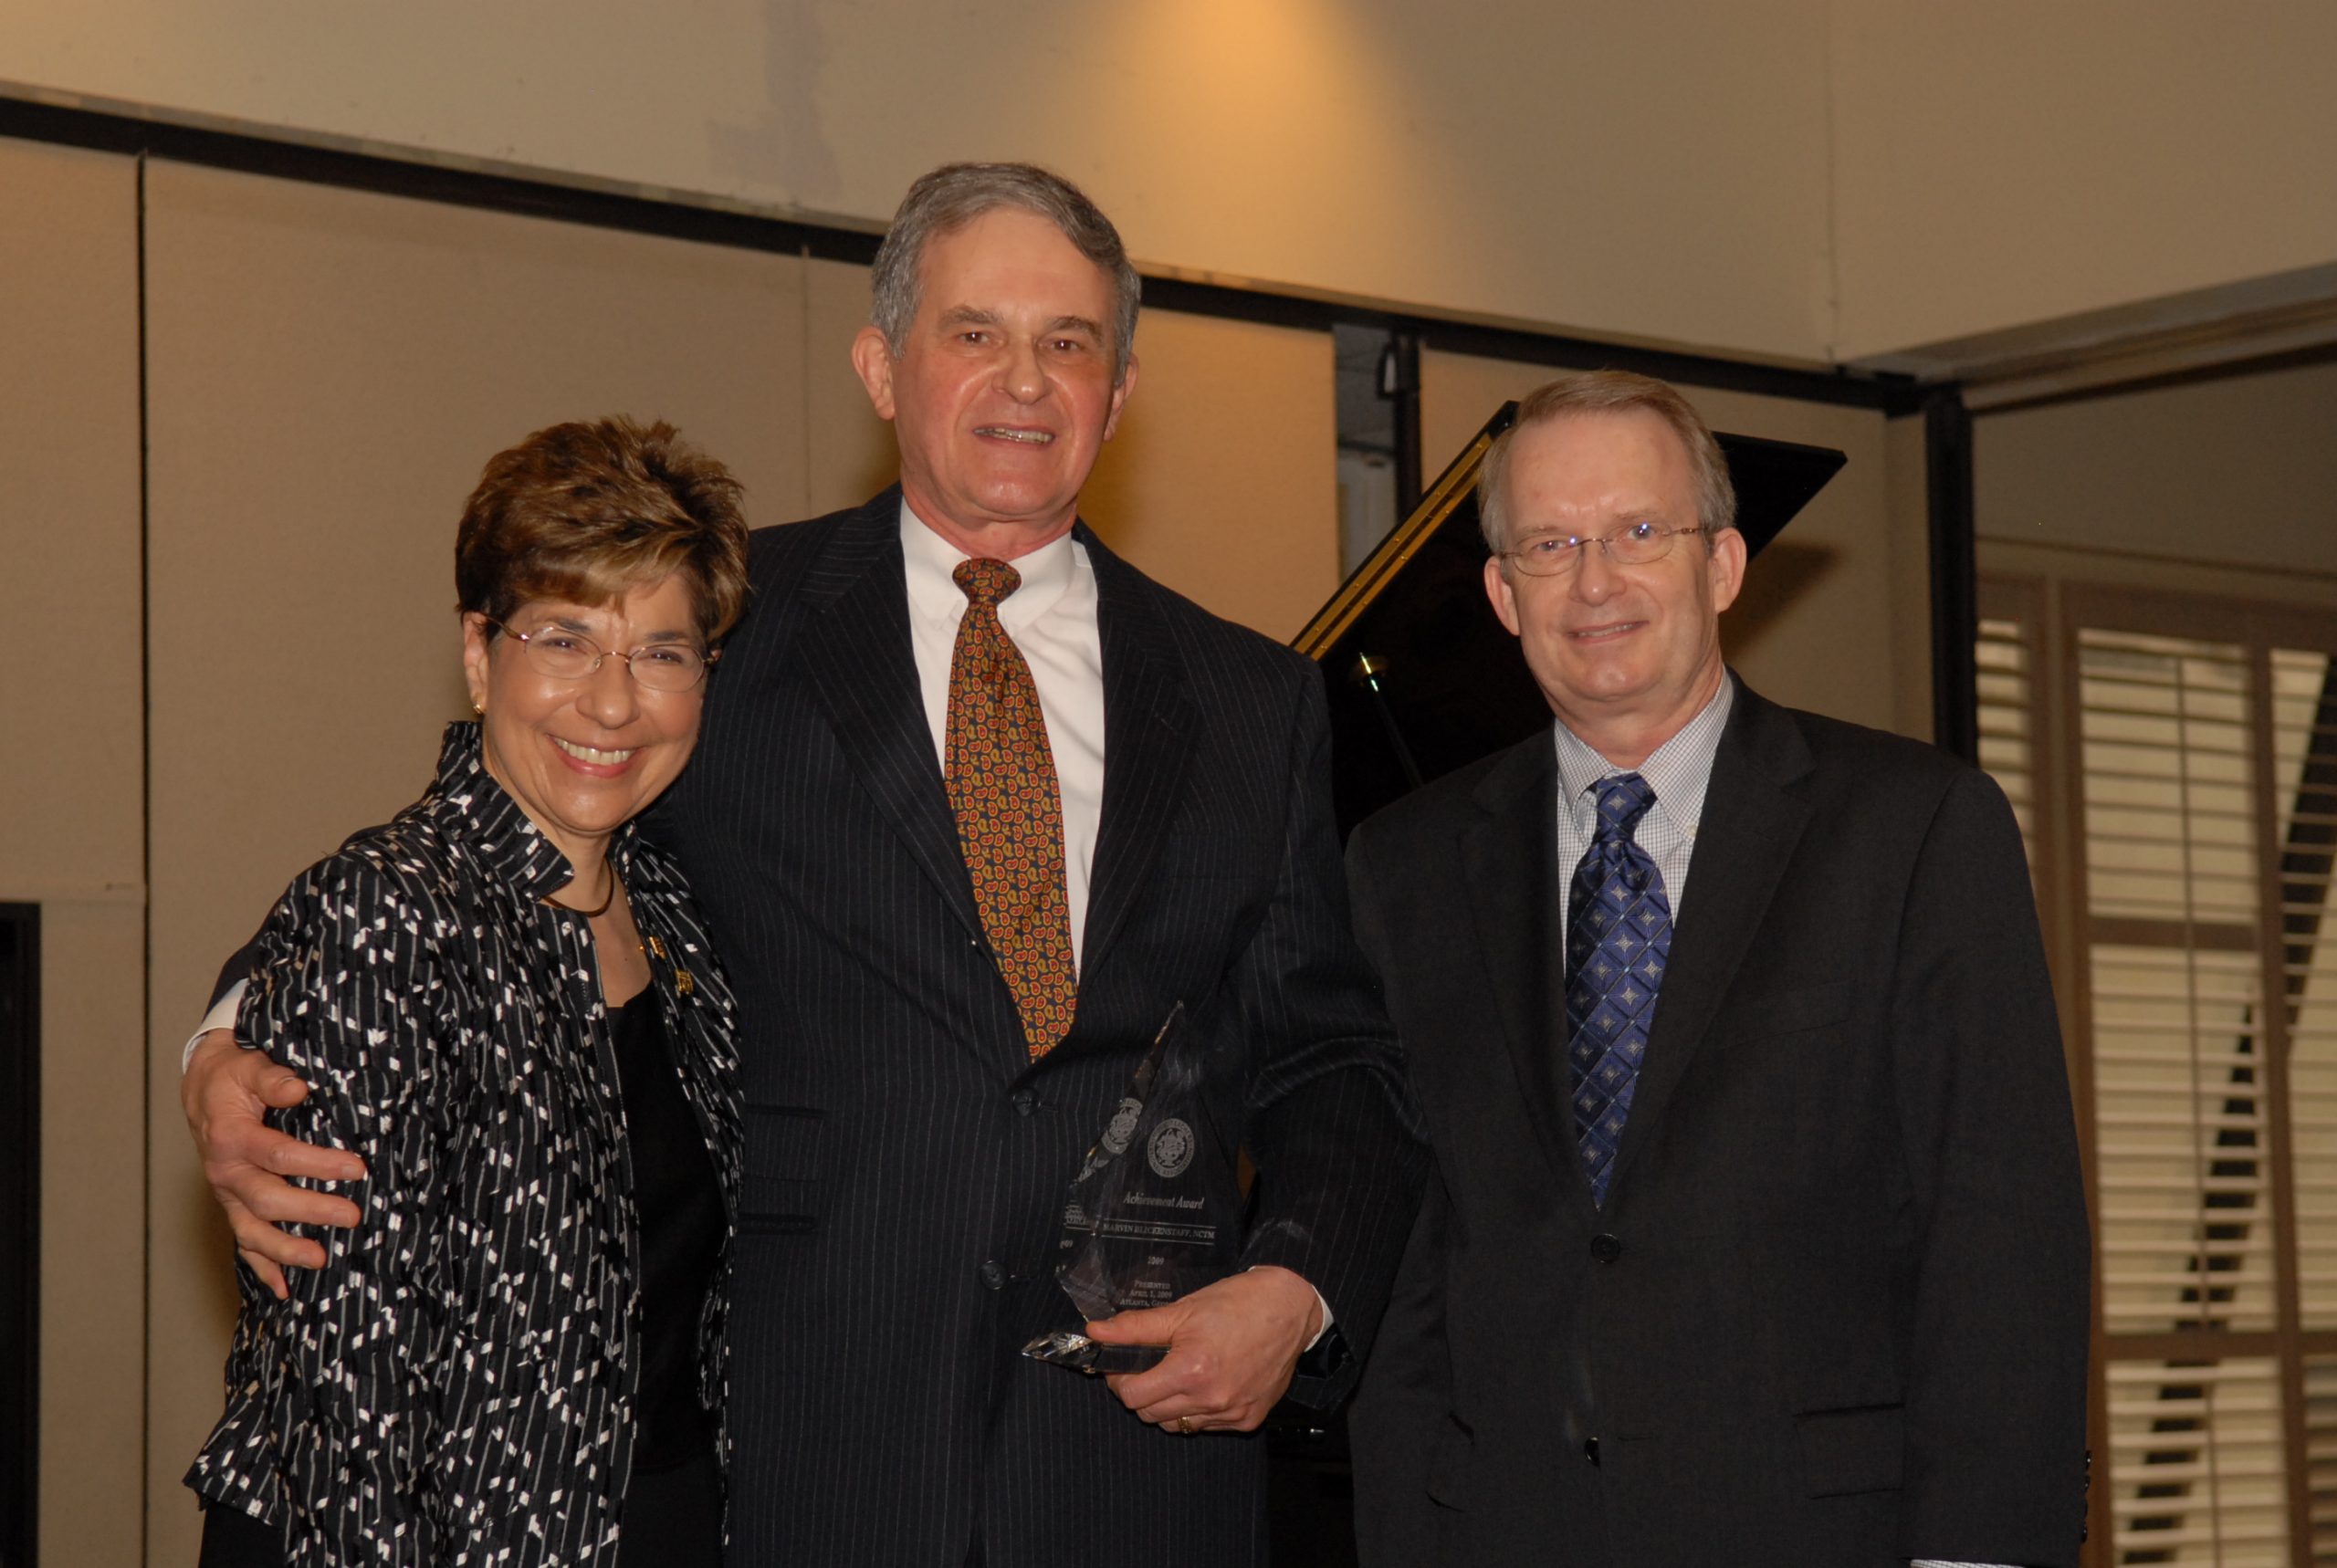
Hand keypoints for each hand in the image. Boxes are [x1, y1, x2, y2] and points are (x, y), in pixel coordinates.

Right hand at [182, 1028, 365, 1297]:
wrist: (202, 1090)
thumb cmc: (233, 1075)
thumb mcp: (249, 1066)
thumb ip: (272, 1077)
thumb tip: (299, 1088)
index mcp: (232, 1137)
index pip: (278, 1155)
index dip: (317, 1164)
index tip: (356, 1168)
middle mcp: (226, 1172)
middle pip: (268, 1200)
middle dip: (311, 1211)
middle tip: (352, 1216)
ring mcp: (228, 1194)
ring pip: (252, 1231)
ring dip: (286, 1251)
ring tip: (322, 1260)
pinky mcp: (233, 1206)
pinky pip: (244, 1242)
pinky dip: (262, 1268)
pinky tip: (286, 1290)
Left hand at [1089, 1266, 1323, 1434]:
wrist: (1290, 1309)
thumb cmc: (1237, 1303)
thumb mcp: (1182, 1310)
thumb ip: (1135, 1327)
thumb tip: (1095, 1331)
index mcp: (1191, 1370)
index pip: (1132, 1396)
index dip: (1120, 1380)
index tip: (1124, 1364)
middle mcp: (1211, 1399)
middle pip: (1150, 1414)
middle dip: (1141, 1391)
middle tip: (1150, 1365)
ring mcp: (1231, 1414)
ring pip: (1176, 1425)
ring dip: (1168, 1404)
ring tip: (1178, 1373)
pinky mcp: (1248, 1420)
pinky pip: (1206, 1426)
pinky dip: (1197, 1410)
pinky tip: (1206, 1383)